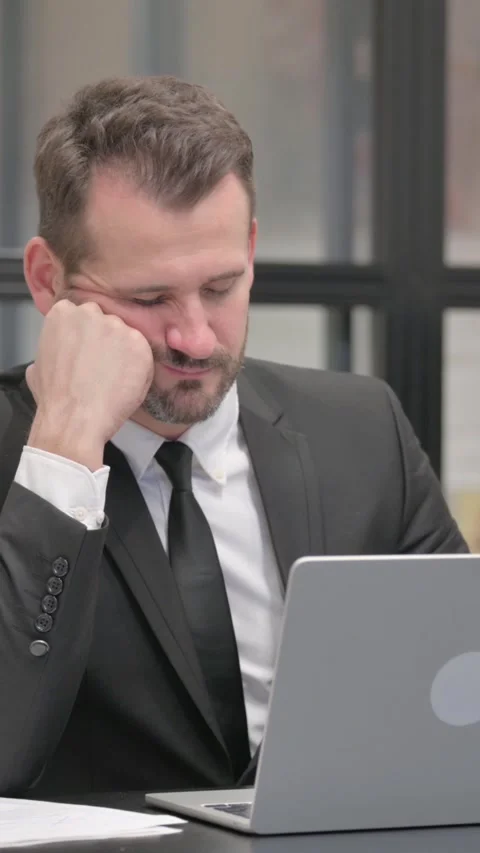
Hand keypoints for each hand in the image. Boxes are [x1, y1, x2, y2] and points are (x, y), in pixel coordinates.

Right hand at [27, 301, 153, 469]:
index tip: (87, 351)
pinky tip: (124, 383)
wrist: (75, 418)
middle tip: (101, 366)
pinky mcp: (138, 342)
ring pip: (125, 336)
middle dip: (105, 340)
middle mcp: (90, 312)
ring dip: (123, 353)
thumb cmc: (55, 397)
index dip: (86, 336)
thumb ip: (52, 348)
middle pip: (105, 321)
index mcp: (63, 313)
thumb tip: (57, 352)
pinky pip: (142, 352)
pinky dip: (138, 368)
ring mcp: (116, 326)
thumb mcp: (38, 365)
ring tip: (113, 379)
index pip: (81, 314)